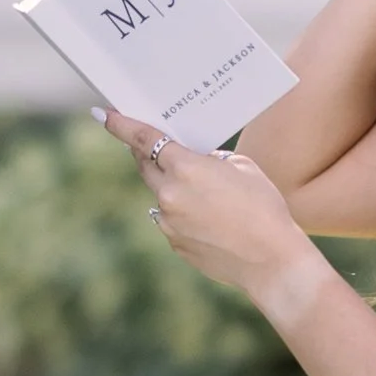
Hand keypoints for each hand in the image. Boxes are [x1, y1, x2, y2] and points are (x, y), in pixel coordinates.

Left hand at [97, 109, 323, 327]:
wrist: (271, 260)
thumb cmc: (264, 208)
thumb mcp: (243, 167)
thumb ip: (211, 159)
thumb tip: (197, 162)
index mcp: (185, 168)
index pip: (144, 140)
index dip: (122, 125)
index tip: (104, 115)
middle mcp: (169, 194)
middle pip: (145, 166)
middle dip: (145, 154)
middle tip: (148, 146)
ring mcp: (168, 222)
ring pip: (161, 196)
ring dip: (172, 188)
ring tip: (205, 193)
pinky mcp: (175, 243)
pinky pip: (171, 220)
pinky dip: (183, 214)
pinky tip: (210, 219)